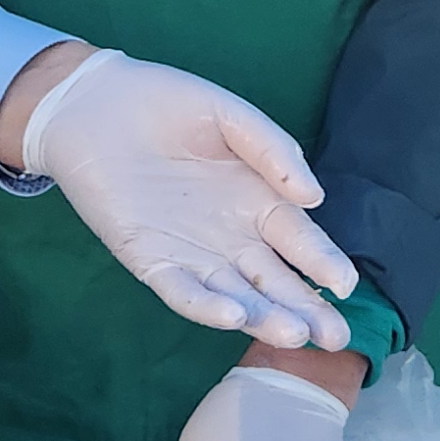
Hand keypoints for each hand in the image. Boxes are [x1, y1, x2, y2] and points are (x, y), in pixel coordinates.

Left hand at [20, 50, 357, 348]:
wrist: (93, 103)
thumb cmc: (166, 103)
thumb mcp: (230, 116)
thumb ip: (273, 151)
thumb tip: (315, 198)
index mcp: (256, 201)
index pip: (299, 241)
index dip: (323, 263)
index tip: (346, 286)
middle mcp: (229, 236)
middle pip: (274, 280)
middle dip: (306, 308)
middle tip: (335, 337)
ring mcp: (190, 252)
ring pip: (234, 293)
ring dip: (263, 316)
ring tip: (293, 334)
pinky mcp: (149, 258)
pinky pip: (180, 289)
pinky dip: (206, 305)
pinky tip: (233, 314)